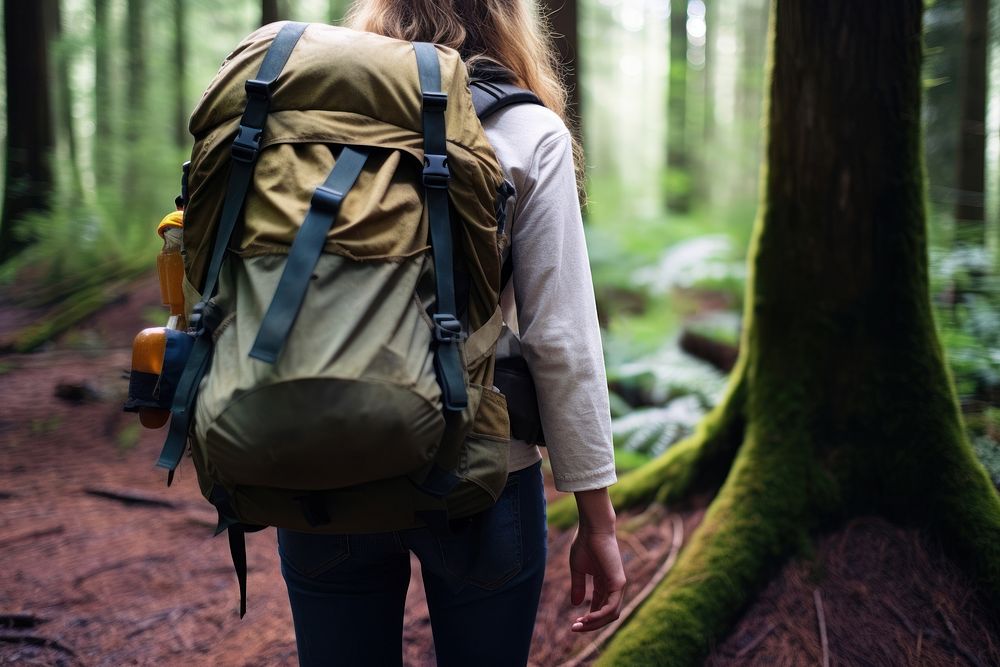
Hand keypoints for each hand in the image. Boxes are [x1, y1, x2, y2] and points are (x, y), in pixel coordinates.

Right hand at [569, 489, 625, 631]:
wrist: (592, 529)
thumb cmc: (584, 544)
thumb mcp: (578, 570)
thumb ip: (578, 587)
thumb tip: (575, 605)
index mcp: (604, 583)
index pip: (600, 608)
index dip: (588, 619)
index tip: (574, 624)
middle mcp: (613, 586)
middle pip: (606, 615)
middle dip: (591, 624)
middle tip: (575, 628)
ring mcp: (618, 586)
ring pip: (610, 615)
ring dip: (594, 623)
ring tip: (578, 625)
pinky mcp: (618, 583)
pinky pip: (611, 607)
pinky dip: (599, 616)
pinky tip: (586, 619)